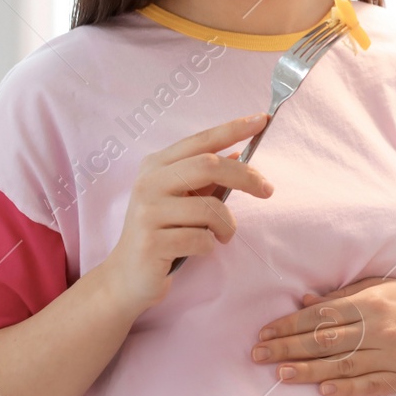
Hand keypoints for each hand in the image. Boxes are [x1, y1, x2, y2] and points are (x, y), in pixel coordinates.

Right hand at [97, 113, 274, 317]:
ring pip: (211, 209)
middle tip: (267, 190)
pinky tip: (198, 249)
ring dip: (228, 226)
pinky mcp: (152, 242)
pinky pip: (202, 239)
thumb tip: (238, 154)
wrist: (128, 276)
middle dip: (246, 177)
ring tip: (222, 236)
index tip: (262, 119)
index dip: (233, 129)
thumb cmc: (162, 232)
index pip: (201, 140)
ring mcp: (148, 212)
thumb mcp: (182, 198)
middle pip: (209, 165)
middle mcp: (148, 182)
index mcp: (157, 165)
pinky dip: (210, 246)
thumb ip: (205, 177)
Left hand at [251, 277, 395, 395]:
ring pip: (344, 363)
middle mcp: (380, 327)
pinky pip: (371, 384)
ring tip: (281, 375)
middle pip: (327, 339)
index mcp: (371, 302)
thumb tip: (305, 301)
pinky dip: (347, 388)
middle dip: (289, 348)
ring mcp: (392, 354)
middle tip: (258, 355)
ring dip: (310, 370)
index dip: (290, 325)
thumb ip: (343, 297)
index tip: (265, 333)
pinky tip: (323, 390)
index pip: (321, 315)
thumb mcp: (380, 288)